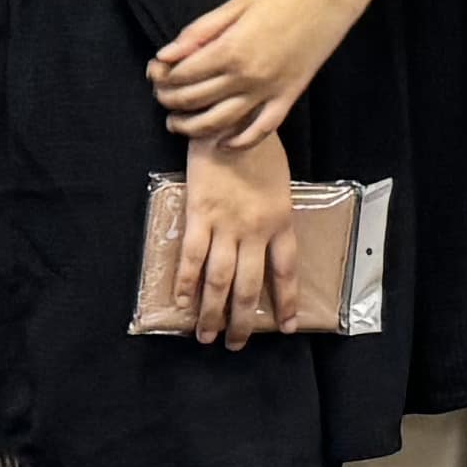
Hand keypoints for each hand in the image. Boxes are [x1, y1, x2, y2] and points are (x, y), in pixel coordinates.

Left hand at [150, 0, 385, 149]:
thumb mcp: (236, 5)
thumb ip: (200, 32)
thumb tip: (165, 56)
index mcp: (231, 49)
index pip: (183, 75)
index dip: (162, 77)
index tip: (155, 73)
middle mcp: (247, 76)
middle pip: (195, 100)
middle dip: (170, 100)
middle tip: (161, 96)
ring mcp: (269, 91)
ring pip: (220, 123)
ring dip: (192, 128)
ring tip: (176, 123)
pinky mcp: (288, 97)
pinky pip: (261, 130)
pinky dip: (239, 142)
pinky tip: (222, 143)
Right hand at [176, 133, 296, 347]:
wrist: (232, 122)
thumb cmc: (259, 150)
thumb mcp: (279, 186)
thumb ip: (274, 216)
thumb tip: (266, 246)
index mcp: (280, 220)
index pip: (286, 270)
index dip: (287, 300)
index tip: (286, 327)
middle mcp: (256, 229)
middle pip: (250, 285)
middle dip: (242, 319)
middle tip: (235, 345)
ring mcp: (226, 224)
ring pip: (220, 279)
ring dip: (211, 311)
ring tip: (206, 335)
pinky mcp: (199, 214)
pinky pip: (191, 256)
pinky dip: (184, 282)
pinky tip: (179, 303)